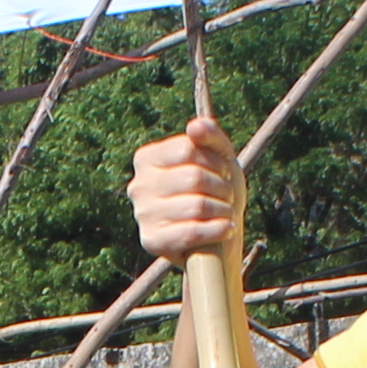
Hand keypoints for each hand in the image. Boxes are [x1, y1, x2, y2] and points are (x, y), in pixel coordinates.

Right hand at [129, 116, 238, 258]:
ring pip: (196, 206)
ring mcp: (143, 214)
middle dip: (222, 188)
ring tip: (226, 213)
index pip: (188, 148)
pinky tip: (226, 229)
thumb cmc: (215, 192)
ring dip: (223, 210)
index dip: (216, 161)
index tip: (224, 172)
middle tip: (227, 197)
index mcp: (147, 158)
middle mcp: (139, 185)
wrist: (216, 237)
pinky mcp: (151, 241)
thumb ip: (210, 135)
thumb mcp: (218, 157)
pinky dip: (217, 230)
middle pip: (194, 177)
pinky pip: (191, 232)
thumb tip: (194, 126)